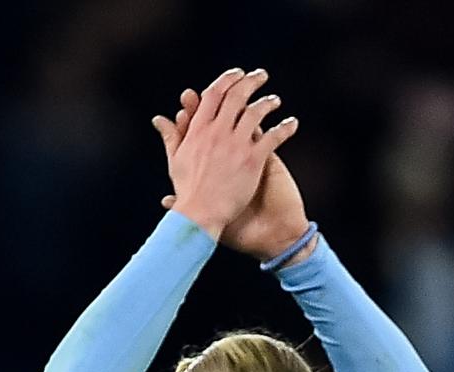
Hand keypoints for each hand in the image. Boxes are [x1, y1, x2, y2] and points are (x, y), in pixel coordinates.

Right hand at [151, 68, 297, 241]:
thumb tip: (160, 119)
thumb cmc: (187, 191)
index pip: (213, 94)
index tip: (237, 74)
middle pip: (236, 96)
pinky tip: (292, 124)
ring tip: (275, 101)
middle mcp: (218, 132)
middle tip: (260, 76)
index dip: (226, 80)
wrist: (200, 215)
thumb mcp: (176, 160)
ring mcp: (236, 145)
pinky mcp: (252, 160)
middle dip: (250, 82)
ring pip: (256, 112)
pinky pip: (273, 137)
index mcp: (199, 130)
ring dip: (268, 102)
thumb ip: (171, 136)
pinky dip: (285, 128)